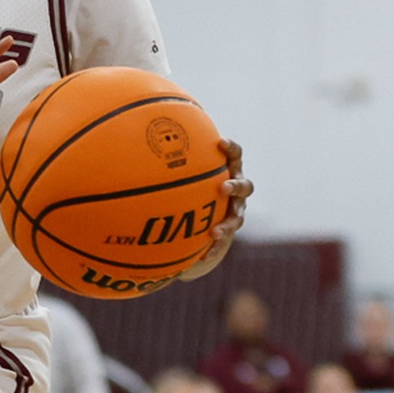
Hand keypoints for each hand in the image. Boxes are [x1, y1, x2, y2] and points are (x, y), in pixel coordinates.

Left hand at [178, 139, 252, 280]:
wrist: (204, 210)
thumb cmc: (193, 181)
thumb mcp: (186, 167)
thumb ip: (175, 154)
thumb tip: (149, 136)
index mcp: (229, 169)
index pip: (236, 155)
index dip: (231, 148)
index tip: (220, 143)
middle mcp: (237, 190)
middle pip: (245, 186)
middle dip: (235, 186)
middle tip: (222, 187)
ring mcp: (235, 210)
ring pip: (238, 216)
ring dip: (228, 223)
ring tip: (215, 232)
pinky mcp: (228, 230)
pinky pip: (224, 242)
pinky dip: (214, 248)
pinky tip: (202, 256)